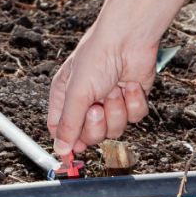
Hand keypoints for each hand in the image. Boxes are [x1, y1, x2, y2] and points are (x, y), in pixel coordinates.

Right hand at [47, 0, 194, 155]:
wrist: (129, 39)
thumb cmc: (97, 56)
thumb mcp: (77, 93)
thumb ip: (69, 124)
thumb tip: (60, 149)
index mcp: (65, 97)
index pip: (61, 130)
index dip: (68, 143)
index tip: (72, 156)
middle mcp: (86, 102)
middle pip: (89, 135)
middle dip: (97, 124)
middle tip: (97, 108)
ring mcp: (110, 103)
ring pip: (115, 129)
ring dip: (117, 111)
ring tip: (114, 90)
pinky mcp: (131, 100)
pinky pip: (134, 118)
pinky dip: (133, 103)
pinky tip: (128, 86)